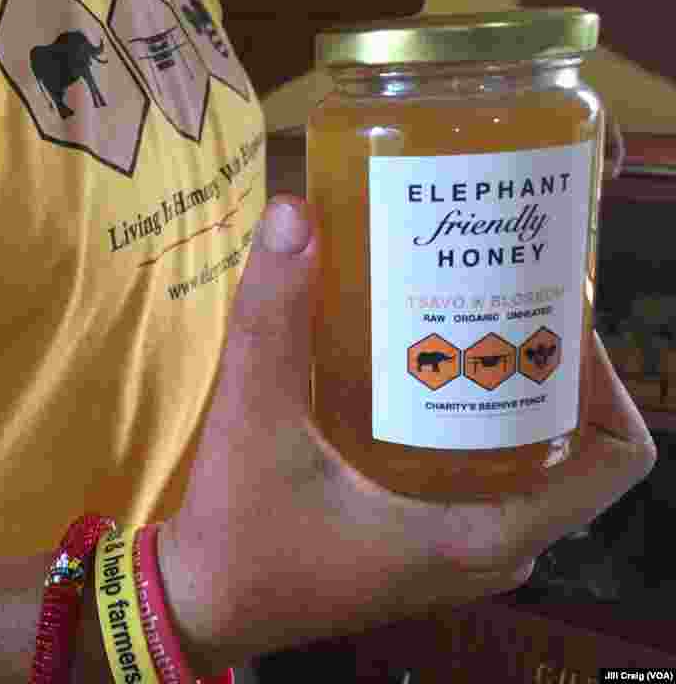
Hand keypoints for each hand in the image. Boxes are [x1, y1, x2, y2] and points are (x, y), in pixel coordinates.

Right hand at [158, 195, 656, 675]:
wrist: (204, 604)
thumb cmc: (239, 534)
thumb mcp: (253, 420)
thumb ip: (271, 318)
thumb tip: (294, 214)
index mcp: (484, 531)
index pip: (615, 457)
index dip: (604, 375)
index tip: (548, 311)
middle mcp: (491, 551)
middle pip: (573, 450)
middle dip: (550, 369)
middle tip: (499, 297)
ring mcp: (460, 556)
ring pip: (531, 467)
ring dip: (511, 396)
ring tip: (464, 324)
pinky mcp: (426, 550)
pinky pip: (490, 483)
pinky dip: (475, 428)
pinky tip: (420, 378)